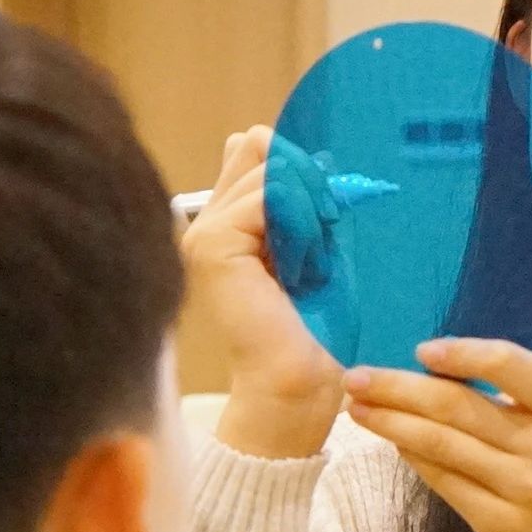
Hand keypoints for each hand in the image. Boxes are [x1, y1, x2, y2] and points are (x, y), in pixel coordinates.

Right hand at [192, 127, 343, 459]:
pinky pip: (269, 196)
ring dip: (308, 204)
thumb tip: (291, 150)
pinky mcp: (213, 244)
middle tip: (326, 229)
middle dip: (306, 178)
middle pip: (257, 146)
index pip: (253, 149)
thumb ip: (299, 200)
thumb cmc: (315, 330)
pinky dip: (303, 221)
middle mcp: (205, 223)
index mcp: (225, 223)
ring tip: (314, 256)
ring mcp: (203, 232)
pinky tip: (307, 262)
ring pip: (267, 167)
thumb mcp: (315, 246)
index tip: (328, 213)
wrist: (297, 385)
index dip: (299, 168)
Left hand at [345, 338, 531, 531]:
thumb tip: (435, 368)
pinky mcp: (501, 525)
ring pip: (443, 443)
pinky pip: (445, 481)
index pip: (513, 365)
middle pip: (460, 406)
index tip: (421, 349)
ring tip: (357, 408)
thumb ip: (518, 402)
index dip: (464, 354)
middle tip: (355, 376)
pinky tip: (392, 441)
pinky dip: (413, 457)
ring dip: (392, 422)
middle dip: (398, 388)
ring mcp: (526, 488)